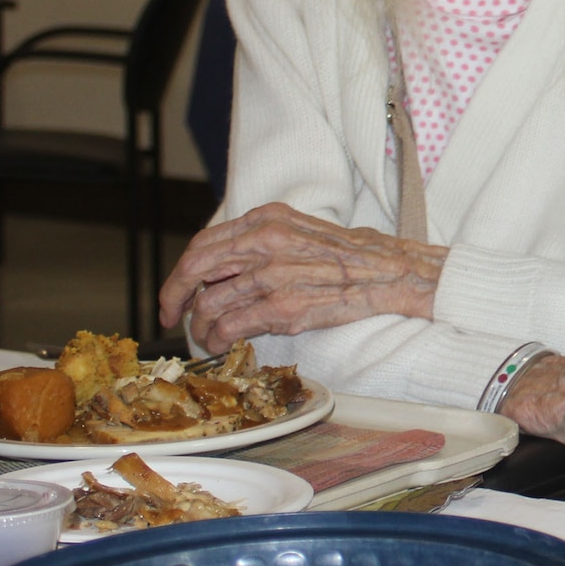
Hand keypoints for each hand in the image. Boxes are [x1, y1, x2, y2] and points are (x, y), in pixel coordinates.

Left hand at [159, 202, 445, 351]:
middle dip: (174, 298)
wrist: (392, 274)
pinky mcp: (282, 307)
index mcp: (268, 219)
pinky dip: (218, 340)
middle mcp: (265, 242)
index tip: (177, 293)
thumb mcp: (303, 231)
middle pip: (195, 269)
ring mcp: (273, 274)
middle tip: (171, 317)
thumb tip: (223, 266)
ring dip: (200, 327)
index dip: (181, 273)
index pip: (204, 244)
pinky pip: (230, 327)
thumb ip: (263, 241)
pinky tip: (223, 346)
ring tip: (207, 338)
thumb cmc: (353, 256)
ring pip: (209, 304)